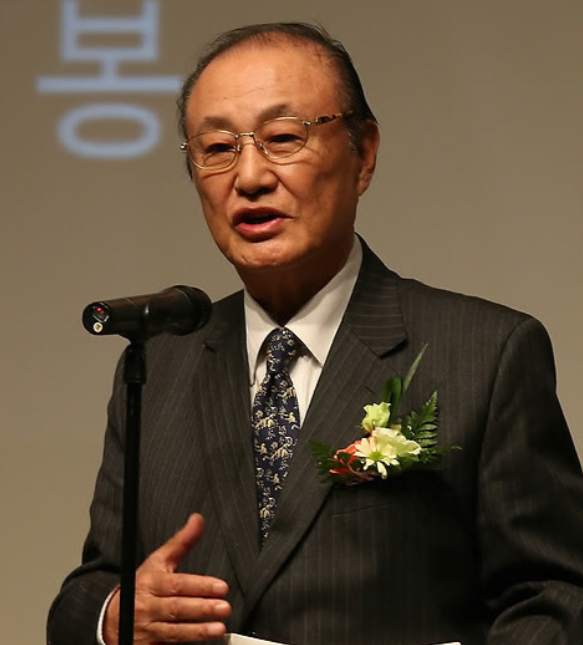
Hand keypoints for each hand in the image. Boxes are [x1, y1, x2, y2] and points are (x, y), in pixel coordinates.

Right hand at [103, 514, 230, 643]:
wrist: (112, 618)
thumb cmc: (142, 585)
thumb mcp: (158, 561)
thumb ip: (181, 542)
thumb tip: (198, 519)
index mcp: (151, 582)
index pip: (177, 584)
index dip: (199, 585)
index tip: (221, 587)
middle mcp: (147, 605)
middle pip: (176, 607)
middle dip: (202, 608)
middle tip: (225, 606)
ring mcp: (146, 628)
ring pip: (174, 630)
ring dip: (198, 630)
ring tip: (219, 628)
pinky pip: (168, 644)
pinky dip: (186, 641)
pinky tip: (204, 640)